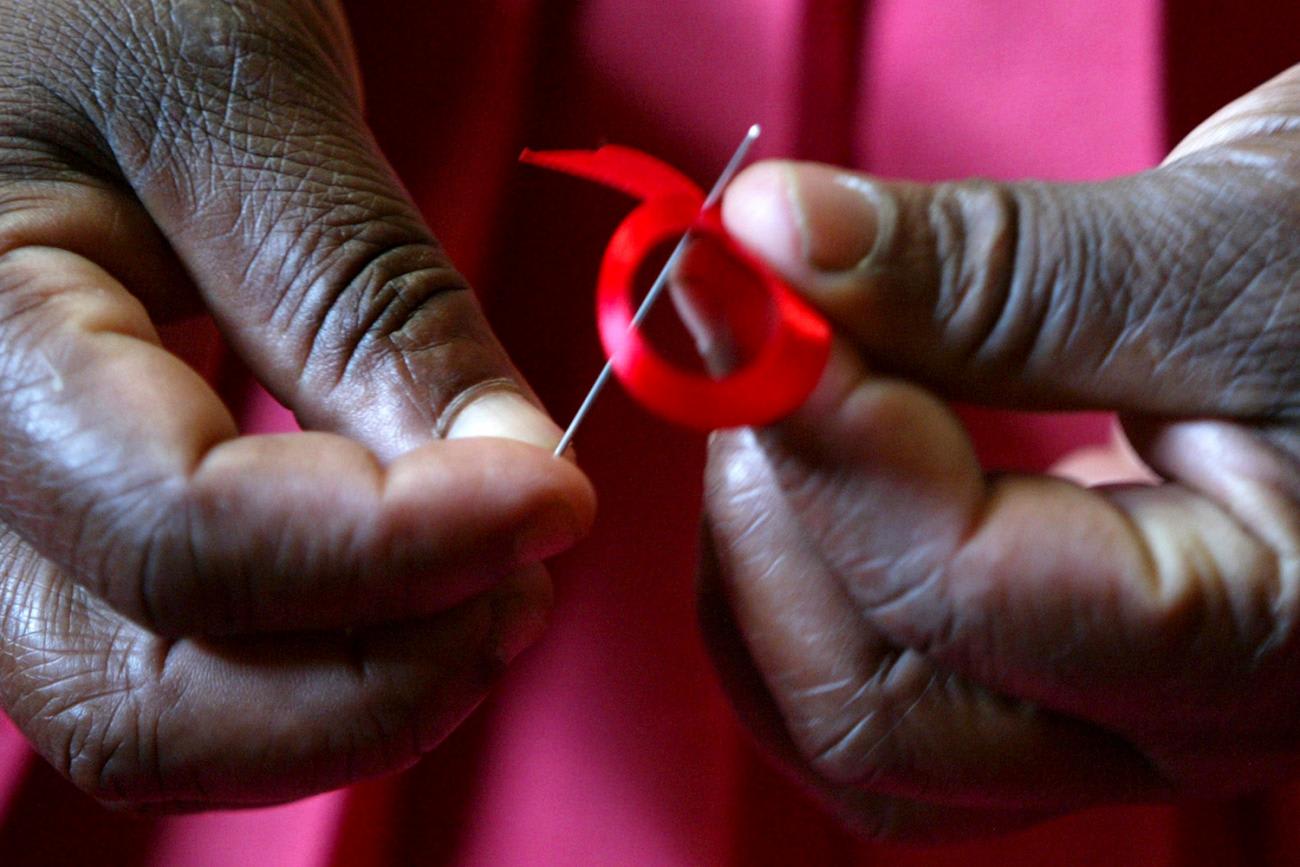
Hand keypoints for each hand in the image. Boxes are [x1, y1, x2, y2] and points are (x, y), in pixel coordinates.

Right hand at [0, 0, 593, 809]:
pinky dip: (312, 654)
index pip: (185, 538)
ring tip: (486, 587)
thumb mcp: (238, 101)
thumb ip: (368, 301)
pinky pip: (175, 652)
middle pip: (143, 697)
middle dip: (371, 678)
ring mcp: (0, 514)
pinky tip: (411, 579)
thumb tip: (511, 474)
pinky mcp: (67, 511)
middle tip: (525, 583)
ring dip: (347, 690)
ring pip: (156, 706)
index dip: (398, 549)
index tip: (556, 499)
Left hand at [700, 65, 1299, 840]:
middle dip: (772, 520)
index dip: (818, 432)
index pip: (953, 589)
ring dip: (764, 562)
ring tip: (801, 397)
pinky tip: (826, 461)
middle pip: (869, 715)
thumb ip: (992, 270)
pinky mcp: (1042, 675)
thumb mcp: (1229, 250)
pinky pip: (868, 687)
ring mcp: (1094, 714)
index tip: (752, 287)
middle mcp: (1163, 724)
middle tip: (772, 345)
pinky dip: (797, 581)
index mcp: (1257, 636)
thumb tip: (778, 240)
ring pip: (846, 728)